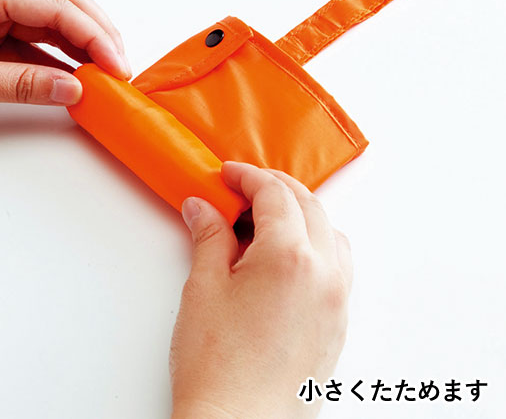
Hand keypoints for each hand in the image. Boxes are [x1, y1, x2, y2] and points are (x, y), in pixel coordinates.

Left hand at [0, 0, 129, 110]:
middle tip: (121, 66)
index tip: (117, 65)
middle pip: (64, 0)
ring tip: (107, 70)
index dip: (95, 35)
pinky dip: (58, 54)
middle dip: (98, 31)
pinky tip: (75, 72)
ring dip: (82, 42)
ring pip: (53, 16)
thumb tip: (72, 89)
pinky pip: (35, 36)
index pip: (57, 6)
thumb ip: (21, 84)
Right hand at [170, 162, 351, 418]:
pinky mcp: (338, 322)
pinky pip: (338, 264)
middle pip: (307, 204)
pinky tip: (284, 256)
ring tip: (264, 220)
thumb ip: (209, 236)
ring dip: (300, 213)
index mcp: (290, 257)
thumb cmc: (218, 366)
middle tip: (242, 187)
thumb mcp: (204, 288)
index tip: (227, 175)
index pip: (274, 194)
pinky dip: (316, 244)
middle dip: (274, 187)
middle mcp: (324, 273)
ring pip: (330, 231)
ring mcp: (337, 299)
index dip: (247, 176)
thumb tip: (203, 207)